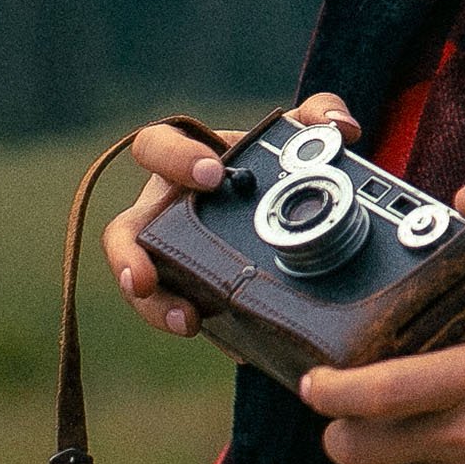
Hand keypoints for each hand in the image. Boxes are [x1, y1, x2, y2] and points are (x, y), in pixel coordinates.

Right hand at [103, 93, 356, 338]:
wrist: (279, 211)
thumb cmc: (268, 166)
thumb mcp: (292, 139)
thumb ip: (317, 118)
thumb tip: (342, 128)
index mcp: (181, 160)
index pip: (156, 147)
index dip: (175, 159)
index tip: (211, 176)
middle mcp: (163, 209)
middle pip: (122, 232)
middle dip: (128, 256)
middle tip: (149, 277)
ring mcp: (168, 255)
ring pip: (139, 283)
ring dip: (154, 306)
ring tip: (187, 322)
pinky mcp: (188, 290)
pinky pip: (182, 312)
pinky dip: (206, 327)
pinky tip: (235, 345)